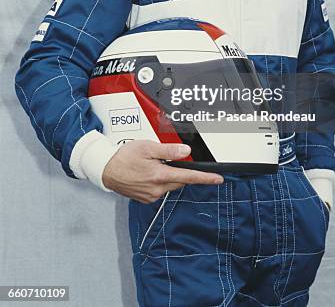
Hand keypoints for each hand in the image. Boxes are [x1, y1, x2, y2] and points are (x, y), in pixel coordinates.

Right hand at [102, 140, 223, 202]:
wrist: (105, 169)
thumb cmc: (124, 157)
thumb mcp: (147, 147)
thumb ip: (168, 150)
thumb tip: (185, 152)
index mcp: (159, 175)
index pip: (188, 178)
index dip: (205, 178)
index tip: (218, 179)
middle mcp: (157, 189)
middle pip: (180, 181)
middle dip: (179, 171)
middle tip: (167, 159)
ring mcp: (151, 195)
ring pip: (170, 185)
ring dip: (168, 175)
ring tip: (153, 164)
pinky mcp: (146, 198)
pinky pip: (160, 189)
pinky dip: (159, 181)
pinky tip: (148, 172)